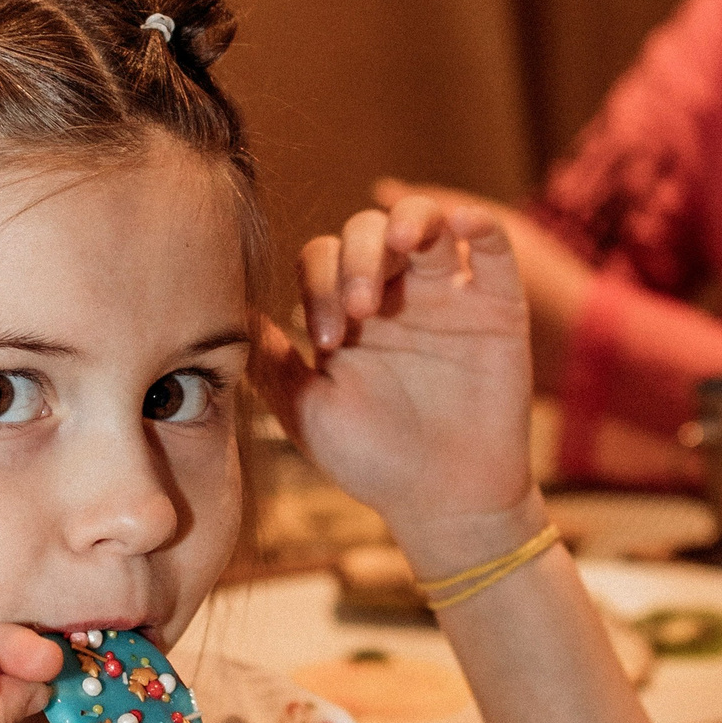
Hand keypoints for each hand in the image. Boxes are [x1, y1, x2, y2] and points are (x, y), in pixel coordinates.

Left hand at [255, 192, 539, 569]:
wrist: (441, 502)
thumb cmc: (371, 461)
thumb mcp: (306, 411)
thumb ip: (270, 361)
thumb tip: (223, 313)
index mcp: (345, 313)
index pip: (323, 259)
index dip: (320, 284)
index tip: (326, 340)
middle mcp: (394, 293)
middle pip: (368, 231)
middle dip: (358, 258)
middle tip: (360, 310)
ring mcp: (446, 295)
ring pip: (426, 223)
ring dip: (410, 220)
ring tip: (402, 243)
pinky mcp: (498, 306)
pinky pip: (493, 247)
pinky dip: (478, 224)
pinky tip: (461, 224)